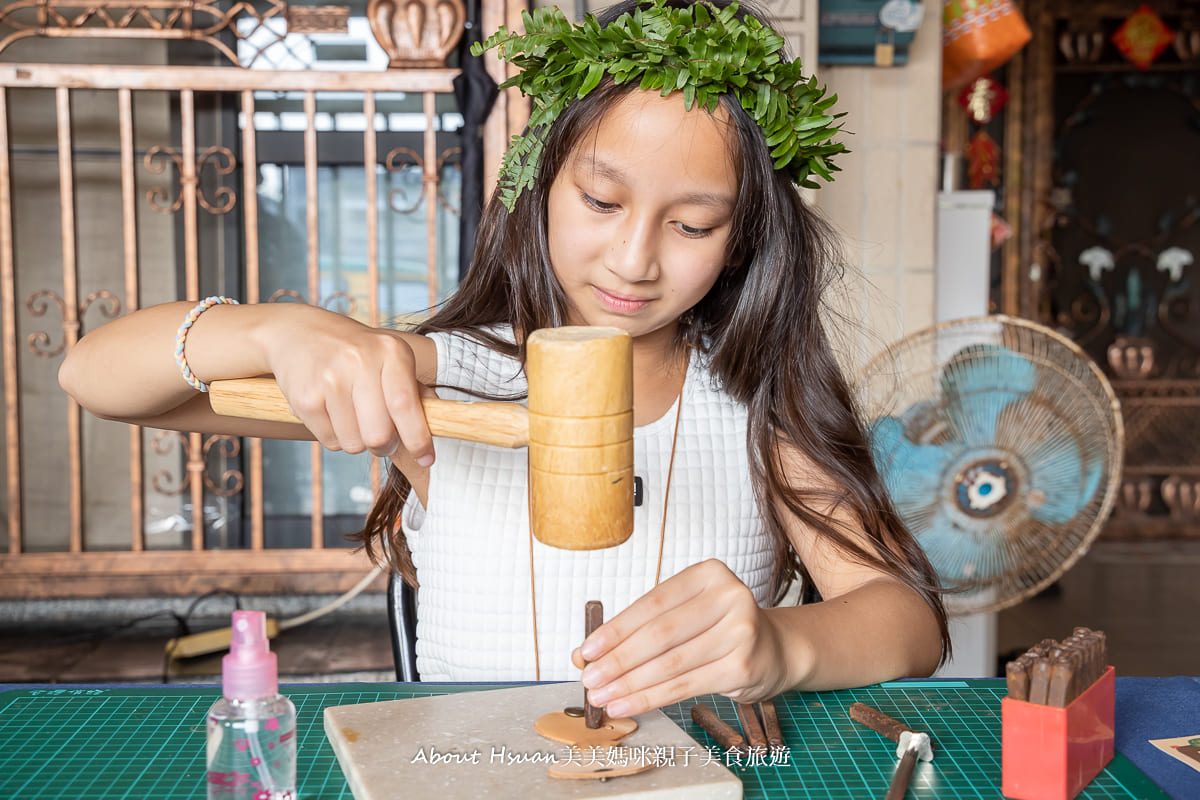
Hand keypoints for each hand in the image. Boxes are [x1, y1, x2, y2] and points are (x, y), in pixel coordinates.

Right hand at [261, 305, 434, 462]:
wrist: (298, 332)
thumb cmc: (355, 352)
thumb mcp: (389, 358)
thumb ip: (415, 388)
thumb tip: (441, 418)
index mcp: (390, 350)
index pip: (406, 405)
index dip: (418, 439)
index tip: (427, 458)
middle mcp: (360, 361)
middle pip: (380, 435)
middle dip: (385, 445)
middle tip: (382, 436)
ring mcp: (329, 379)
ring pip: (354, 444)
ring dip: (358, 441)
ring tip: (352, 415)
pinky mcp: (304, 398)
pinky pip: (330, 441)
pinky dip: (335, 436)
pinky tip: (331, 411)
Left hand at [570, 559, 788, 717]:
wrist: (775, 650)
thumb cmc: (719, 628)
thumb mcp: (686, 614)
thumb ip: (641, 628)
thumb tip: (586, 654)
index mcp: (709, 574)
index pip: (652, 603)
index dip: (615, 629)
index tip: (586, 650)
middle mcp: (730, 597)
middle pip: (660, 634)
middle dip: (618, 660)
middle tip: (589, 679)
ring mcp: (741, 632)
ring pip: (670, 664)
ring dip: (630, 684)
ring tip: (601, 697)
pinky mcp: (743, 666)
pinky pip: (685, 686)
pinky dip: (649, 698)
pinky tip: (626, 705)